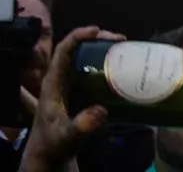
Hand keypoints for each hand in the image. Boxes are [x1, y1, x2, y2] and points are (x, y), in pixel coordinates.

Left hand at [20, 26, 124, 171]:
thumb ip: (81, 125)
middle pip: (77, 49)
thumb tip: (101, 111)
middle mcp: (62, 78)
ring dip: (105, 49)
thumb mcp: (67, 135)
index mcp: (53, 83)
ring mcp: (72, 84)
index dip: (78, 36)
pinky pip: (95, 70)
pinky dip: (109, 63)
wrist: (52, 154)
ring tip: (126, 48)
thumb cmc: (56, 143)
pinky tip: (125, 67)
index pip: (62, 51)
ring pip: (87, 57)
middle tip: (121, 40)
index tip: (98, 31)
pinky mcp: (81, 91)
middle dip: (99, 39)